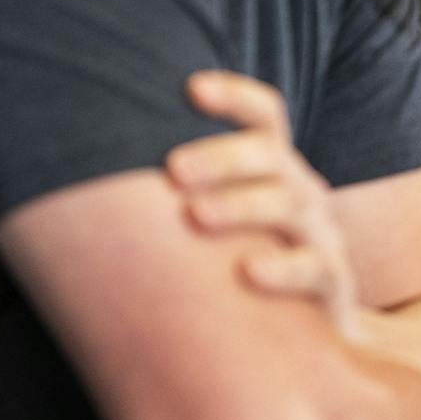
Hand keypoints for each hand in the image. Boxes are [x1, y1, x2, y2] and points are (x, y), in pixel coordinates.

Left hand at [166, 71, 358, 336]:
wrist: (313, 331)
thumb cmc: (241, 265)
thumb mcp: (222, 222)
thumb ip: (182, 195)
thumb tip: (89, 176)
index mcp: (274, 168)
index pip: (264, 115)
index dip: (234, 96)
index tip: (191, 88)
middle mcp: (300, 191)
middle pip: (270, 155)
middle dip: (222, 157)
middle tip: (174, 168)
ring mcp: (320, 233)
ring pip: (288, 204)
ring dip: (241, 205)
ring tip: (197, 215)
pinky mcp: (331, 281)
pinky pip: (312, 268)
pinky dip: (282, 269)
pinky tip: (248, 272)